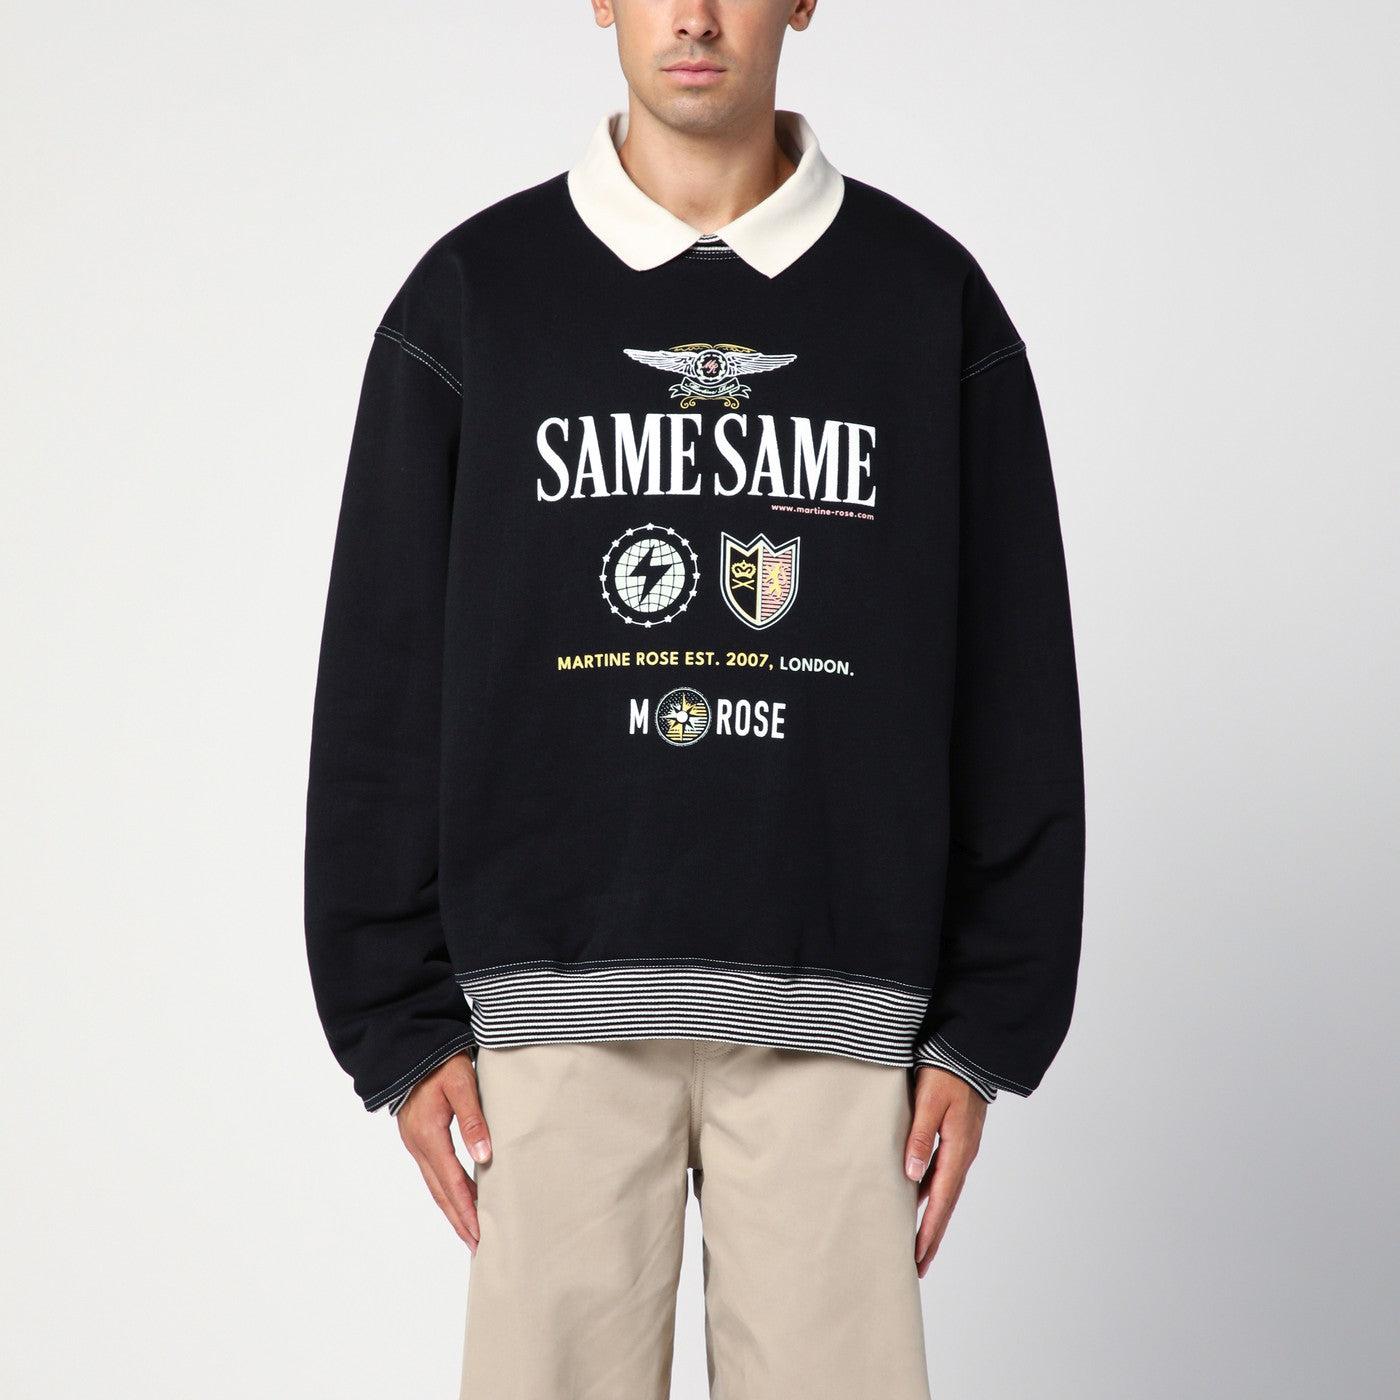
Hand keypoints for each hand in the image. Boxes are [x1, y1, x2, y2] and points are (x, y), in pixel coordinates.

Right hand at [396, 1052, 491, 1251]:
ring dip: (452, 1209)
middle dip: (459, 1220)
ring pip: (435, 1185)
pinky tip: (459, 1197)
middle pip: (440, 1192)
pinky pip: (433, 1172)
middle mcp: (418, 1144)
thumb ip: (474, 1119)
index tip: (481, 1234)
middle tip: (478, 1246)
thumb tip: (484, 1157)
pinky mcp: (418, 1136)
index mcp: (429, 1135)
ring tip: (470, 1231)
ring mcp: (415, 1142)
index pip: (452, 1182)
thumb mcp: (461, 1083)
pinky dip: (446, 1190)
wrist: (409, 1045)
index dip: (467, 1210)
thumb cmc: (439, 1060)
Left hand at [904, 1066, 987, 1276]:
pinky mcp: (954, 1138)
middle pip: (945, 1205)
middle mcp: (961, 1155)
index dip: (928, 1231)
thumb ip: (920, 1137)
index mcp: (957, 1151)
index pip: (941, 1201)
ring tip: (915, 1242)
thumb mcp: (930, 1102)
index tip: (917, 1258)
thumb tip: (911, 1176)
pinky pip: (941, 1174)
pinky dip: (930, 1193)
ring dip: (930, 1217)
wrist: (968, 1051)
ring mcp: (959, 1148)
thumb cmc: (946, 1072)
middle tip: (917, 1267)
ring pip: (943, 1192)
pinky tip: (915, 1199)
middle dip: (931, 1236)